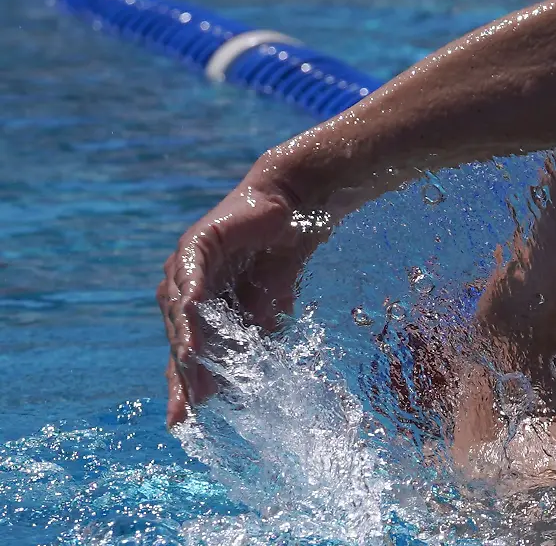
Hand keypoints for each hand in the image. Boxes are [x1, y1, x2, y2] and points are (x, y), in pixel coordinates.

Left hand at [157, 179, 323, 425]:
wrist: (296, 212)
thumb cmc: (281, 261)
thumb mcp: (266, 313)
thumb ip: (247, 342)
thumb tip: (236, 386)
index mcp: (200, 311)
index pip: (189, 354)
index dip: (185, 388)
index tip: (185, 423)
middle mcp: (184, 291)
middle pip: (179, 340)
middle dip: (185, 375)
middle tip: (191, 409)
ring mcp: (186, 267)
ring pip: (180, 313)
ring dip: (187, 342)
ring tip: (191, 371)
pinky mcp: (196, 243)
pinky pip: (191, 274)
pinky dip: (191, 297)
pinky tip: (191, 315)